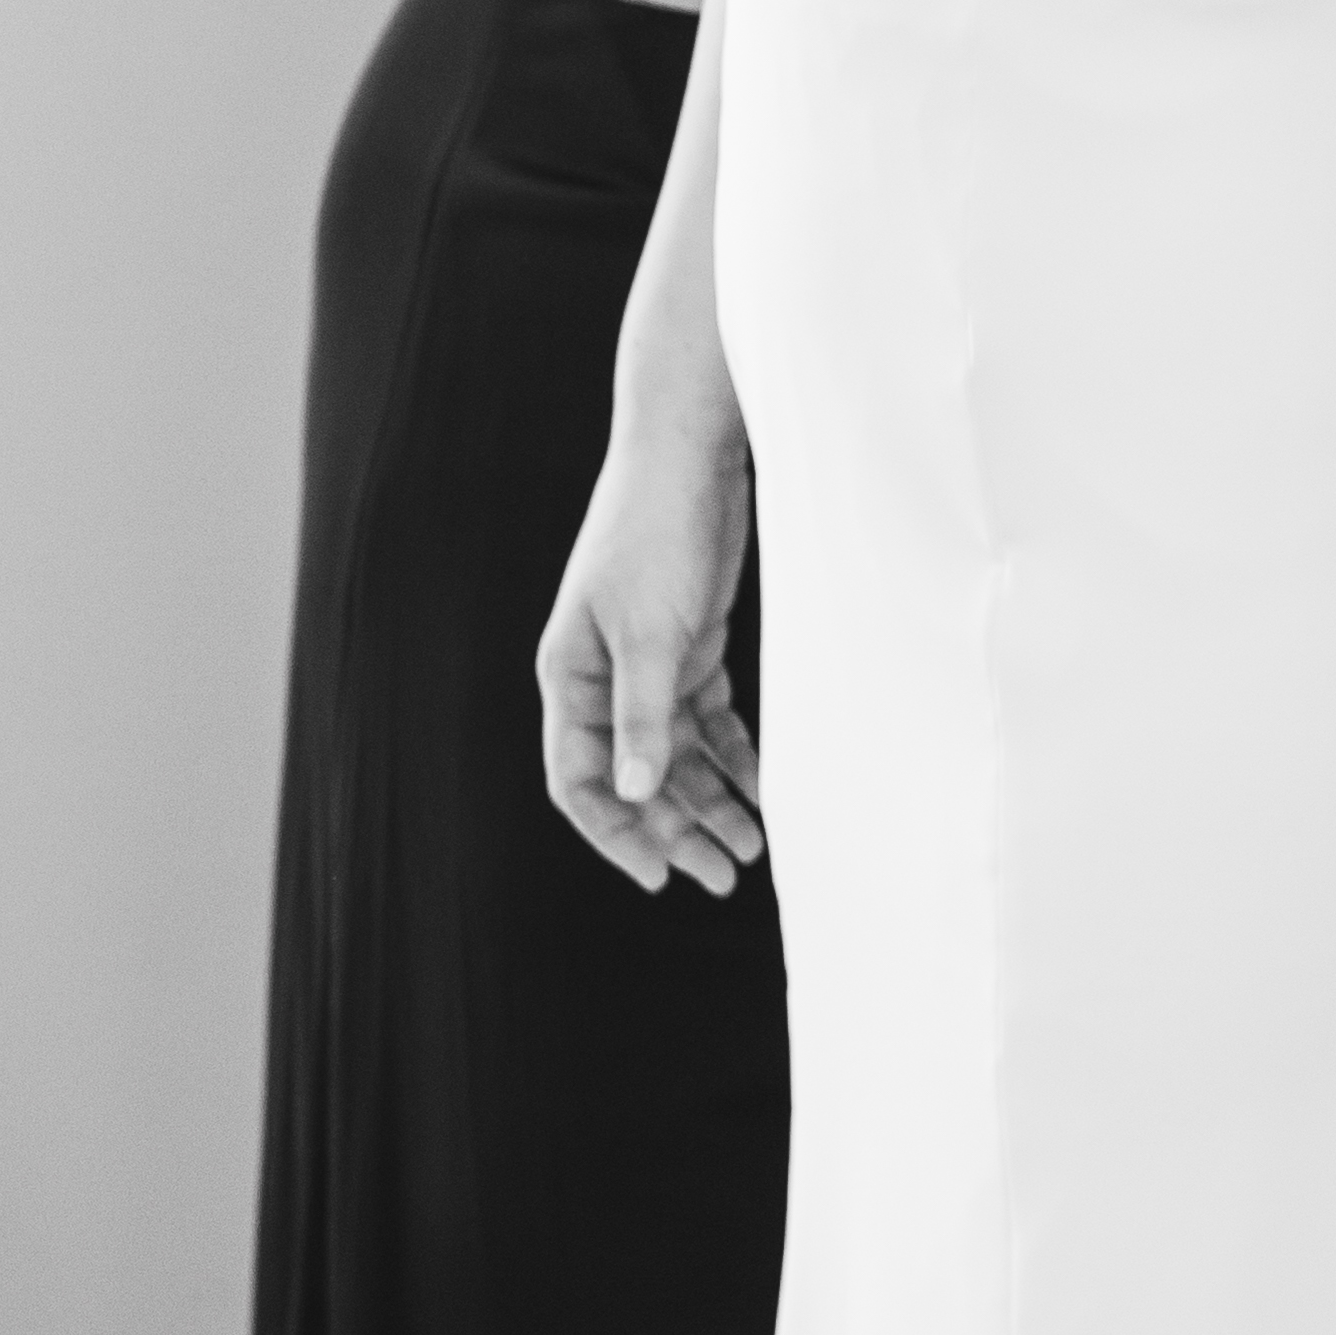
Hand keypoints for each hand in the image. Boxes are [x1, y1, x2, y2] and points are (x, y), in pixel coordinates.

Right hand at [542, 377, 767, 893]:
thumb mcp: (652, 632)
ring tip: (754, 846)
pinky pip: (709, 722)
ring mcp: (647, 666)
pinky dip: (734, 757)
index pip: (580, 781)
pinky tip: (764, 789)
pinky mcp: (690, 648)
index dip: (617, 835)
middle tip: (725, 876)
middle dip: (677, 831)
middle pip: (635, 779)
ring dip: (711, 801)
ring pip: (676, 756)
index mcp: (571, 679)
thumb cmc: (656, 534)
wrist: (689, 457)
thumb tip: (637, 796)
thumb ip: (645, 715)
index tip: (659, 877)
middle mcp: (603, 681)